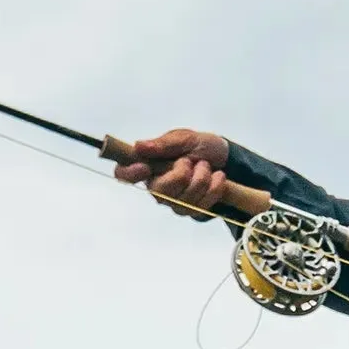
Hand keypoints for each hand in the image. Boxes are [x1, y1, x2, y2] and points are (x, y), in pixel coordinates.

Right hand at [107, 128, 267, 223]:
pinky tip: (217, 177)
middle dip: (180, 175)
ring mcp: (173, 201)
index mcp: (147, 165)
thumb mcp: (184, 138)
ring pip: (183, 200)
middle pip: (158, 191)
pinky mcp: (191, 210)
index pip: (123, 174)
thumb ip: (162, 144)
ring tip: (206, 165)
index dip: (129, 174)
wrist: (225, 157)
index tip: (145, 167)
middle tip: (189, 161)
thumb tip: (139, 146)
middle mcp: (156, 186)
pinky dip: (214, 188)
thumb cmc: (198, 145)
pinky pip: (200, 206)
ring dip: (201, 178)